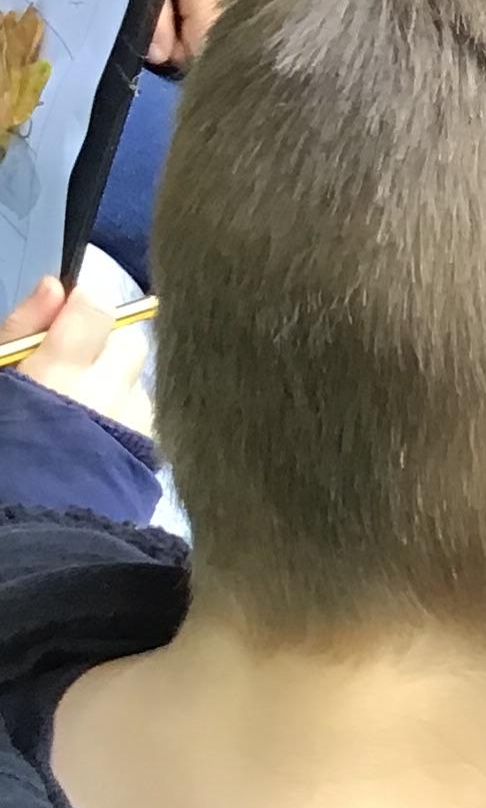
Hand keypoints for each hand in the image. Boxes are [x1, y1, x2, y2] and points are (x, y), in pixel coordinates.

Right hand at [0, 276, 153, 438]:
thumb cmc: (8, 441)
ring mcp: (133, 423)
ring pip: (137, 383)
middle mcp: (107, 394)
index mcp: (58, 372)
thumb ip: (25, 328)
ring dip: (117, 389)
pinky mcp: (150, 451)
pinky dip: (126, 421)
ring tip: (84, 416)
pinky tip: (101, 441)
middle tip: (73, 372)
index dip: (84, 309)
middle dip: (106, 350)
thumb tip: (57, 286)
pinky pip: (145, 419)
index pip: (97, 307)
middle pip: (129, 343)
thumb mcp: (1, 373)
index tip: (68, 320)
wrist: (36, 521)